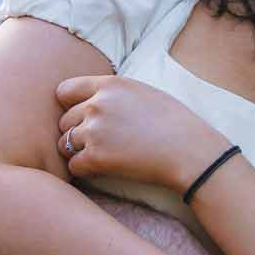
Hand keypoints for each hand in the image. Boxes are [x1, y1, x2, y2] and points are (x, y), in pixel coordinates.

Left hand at [53, 74, 228, 191]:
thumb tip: (88, 100)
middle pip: (64, 120)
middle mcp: (97, 105)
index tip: (81, 117)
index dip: (69, 106)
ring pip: (64, 143)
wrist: (190, 151)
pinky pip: (73, 166)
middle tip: (100, 143)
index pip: (64, 91)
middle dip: (76, 132)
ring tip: (103, 156)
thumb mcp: (142, 92)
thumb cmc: (174, 122)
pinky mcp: (97, 158)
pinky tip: (103, 169)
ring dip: (78, 152)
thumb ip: (112, 93)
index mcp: (109, 85)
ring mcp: (95, 131)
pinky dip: (84, 170)